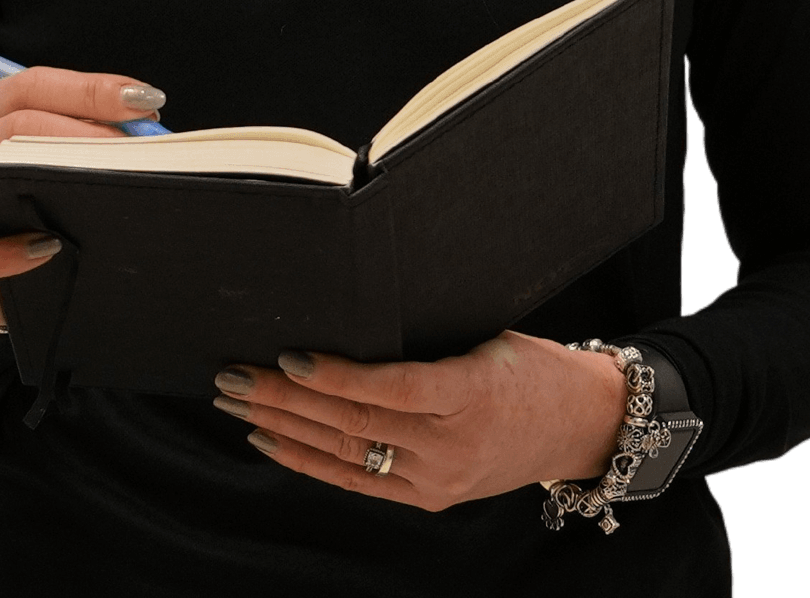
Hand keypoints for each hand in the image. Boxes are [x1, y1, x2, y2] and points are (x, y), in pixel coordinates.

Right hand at [0, 66, 163, 330]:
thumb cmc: (31, 194)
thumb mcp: (50, 149)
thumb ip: (84, 129)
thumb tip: (146, 119)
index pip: (32, 85)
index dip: (91, 89)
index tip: (144, 101)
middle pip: (17, 125)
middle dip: (86, 133)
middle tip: (138, 150)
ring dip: (56, 181)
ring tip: (108, 188)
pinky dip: (11, 254)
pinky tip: (51, 248)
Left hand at [211, 330, 627, 511]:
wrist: (578, 425)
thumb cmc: (531, 364)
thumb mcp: (487, 335)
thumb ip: (424, 338)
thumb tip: (346, 311)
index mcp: (472, 392)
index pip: (392, 389)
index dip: (337, 377)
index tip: (289, 357)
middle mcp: (452, 445)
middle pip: (355, 423)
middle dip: (284, 399)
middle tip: (231, 374)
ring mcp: (439, 479)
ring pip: (347, 453)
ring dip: (282, 427)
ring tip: (234, 401)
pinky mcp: (430, 498)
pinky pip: (357, 480)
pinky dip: (308, 460)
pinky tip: (269, 439)